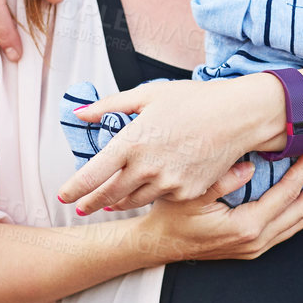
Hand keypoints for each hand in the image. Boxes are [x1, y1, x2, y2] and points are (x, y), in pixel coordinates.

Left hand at [57, 74, 284, 213]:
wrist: (238, 117)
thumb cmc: (193, 100)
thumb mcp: (148, 95)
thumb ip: (110, 106)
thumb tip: (81, 113)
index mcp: (132, 142)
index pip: (92, 174)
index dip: (74, 189)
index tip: (64, 195)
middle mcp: (146, 168)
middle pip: (109, 195)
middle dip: (92, 202)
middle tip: (81, 207)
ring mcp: (168, 184)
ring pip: (134, 201)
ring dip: (119, 202)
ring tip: (109, 202)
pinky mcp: (187, 193)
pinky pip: (162, 198)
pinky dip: (152, 194)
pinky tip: (149, 189)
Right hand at [134, 151, 302, 261]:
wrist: (157, 245)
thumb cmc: (171, 216)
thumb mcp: (191, 194)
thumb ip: (221, 181)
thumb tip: (248, 166)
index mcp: (246, 227)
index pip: (286, 194)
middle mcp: (256, 241)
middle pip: (301, 209)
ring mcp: (256, 247)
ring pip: (299, 221)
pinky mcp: (253, 247)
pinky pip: (288, 227)